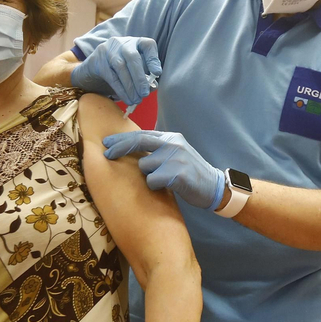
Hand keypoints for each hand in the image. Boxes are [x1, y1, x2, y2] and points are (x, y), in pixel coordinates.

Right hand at [72, 37, 160, 105]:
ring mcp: (108, 50)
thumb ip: (145, 77)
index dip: (153, 59)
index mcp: (135, 43)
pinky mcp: (98, 61)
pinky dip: (120, 89)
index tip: (157, 73)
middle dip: (140, 77)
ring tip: (136, 100)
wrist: (93, 69)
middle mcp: (122, 43)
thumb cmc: (120, 71)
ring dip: (130, 86)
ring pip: (121, 67)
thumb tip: (152, 87)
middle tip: (145, 94)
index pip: (147, 45)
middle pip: (132, 57)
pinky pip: (111, 76)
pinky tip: (126, 99)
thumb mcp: (134, 71)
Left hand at [102, 131, 225, 209]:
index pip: (141, 134)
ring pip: (144, 166)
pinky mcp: (178, 174)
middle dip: (119, 148)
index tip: (107, 143)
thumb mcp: (174, 154)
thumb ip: (157, 149)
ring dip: (148, 176)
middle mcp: (173, 144)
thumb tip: (129, 148)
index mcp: (171, 138)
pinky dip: (155, 186)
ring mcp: (177, 158)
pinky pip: (152, 180)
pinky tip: (167, 187)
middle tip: (107, 155)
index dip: (122, 138)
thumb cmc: (189, 173)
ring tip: (162, 180)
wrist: (213, 187)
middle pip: (139, 141)